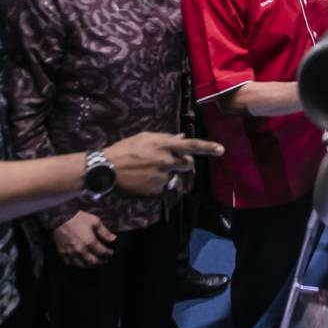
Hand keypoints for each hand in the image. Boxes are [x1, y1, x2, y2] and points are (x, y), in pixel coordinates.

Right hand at [52, 210, 115, 267]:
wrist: (60, 217)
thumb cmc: (78, 218)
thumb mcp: (95, 221)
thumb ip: (104, 231)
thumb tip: (113, 239)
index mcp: (89, 242)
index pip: (102, 252)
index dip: (108, 253)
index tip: (111, 253)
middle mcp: (80, 250)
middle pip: (93, 261)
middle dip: (100, 262)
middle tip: (105, 261)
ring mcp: (70, 253)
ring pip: (82, 265)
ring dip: (90, 266)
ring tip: (94, 263)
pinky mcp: (62, 253)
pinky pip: (70, 264)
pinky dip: (77, 265)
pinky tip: (80, 263)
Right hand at [104, 132, 223, 195]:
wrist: (107, 170)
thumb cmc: (125, 150)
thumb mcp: (144, 138)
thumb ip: (165, 138)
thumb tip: (181, 137)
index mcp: (164, 145)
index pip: (191, 145)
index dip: (207, 147)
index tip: (221, 150)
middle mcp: (166, 160)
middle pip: (187, 164)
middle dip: (185, 164)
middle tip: (174, 164)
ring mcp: (162, 176)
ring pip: (175, 176)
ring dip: (169, 174)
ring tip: (149, 171)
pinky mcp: (156, 190)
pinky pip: (164, 187)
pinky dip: (158, 184)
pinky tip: (144, 180)